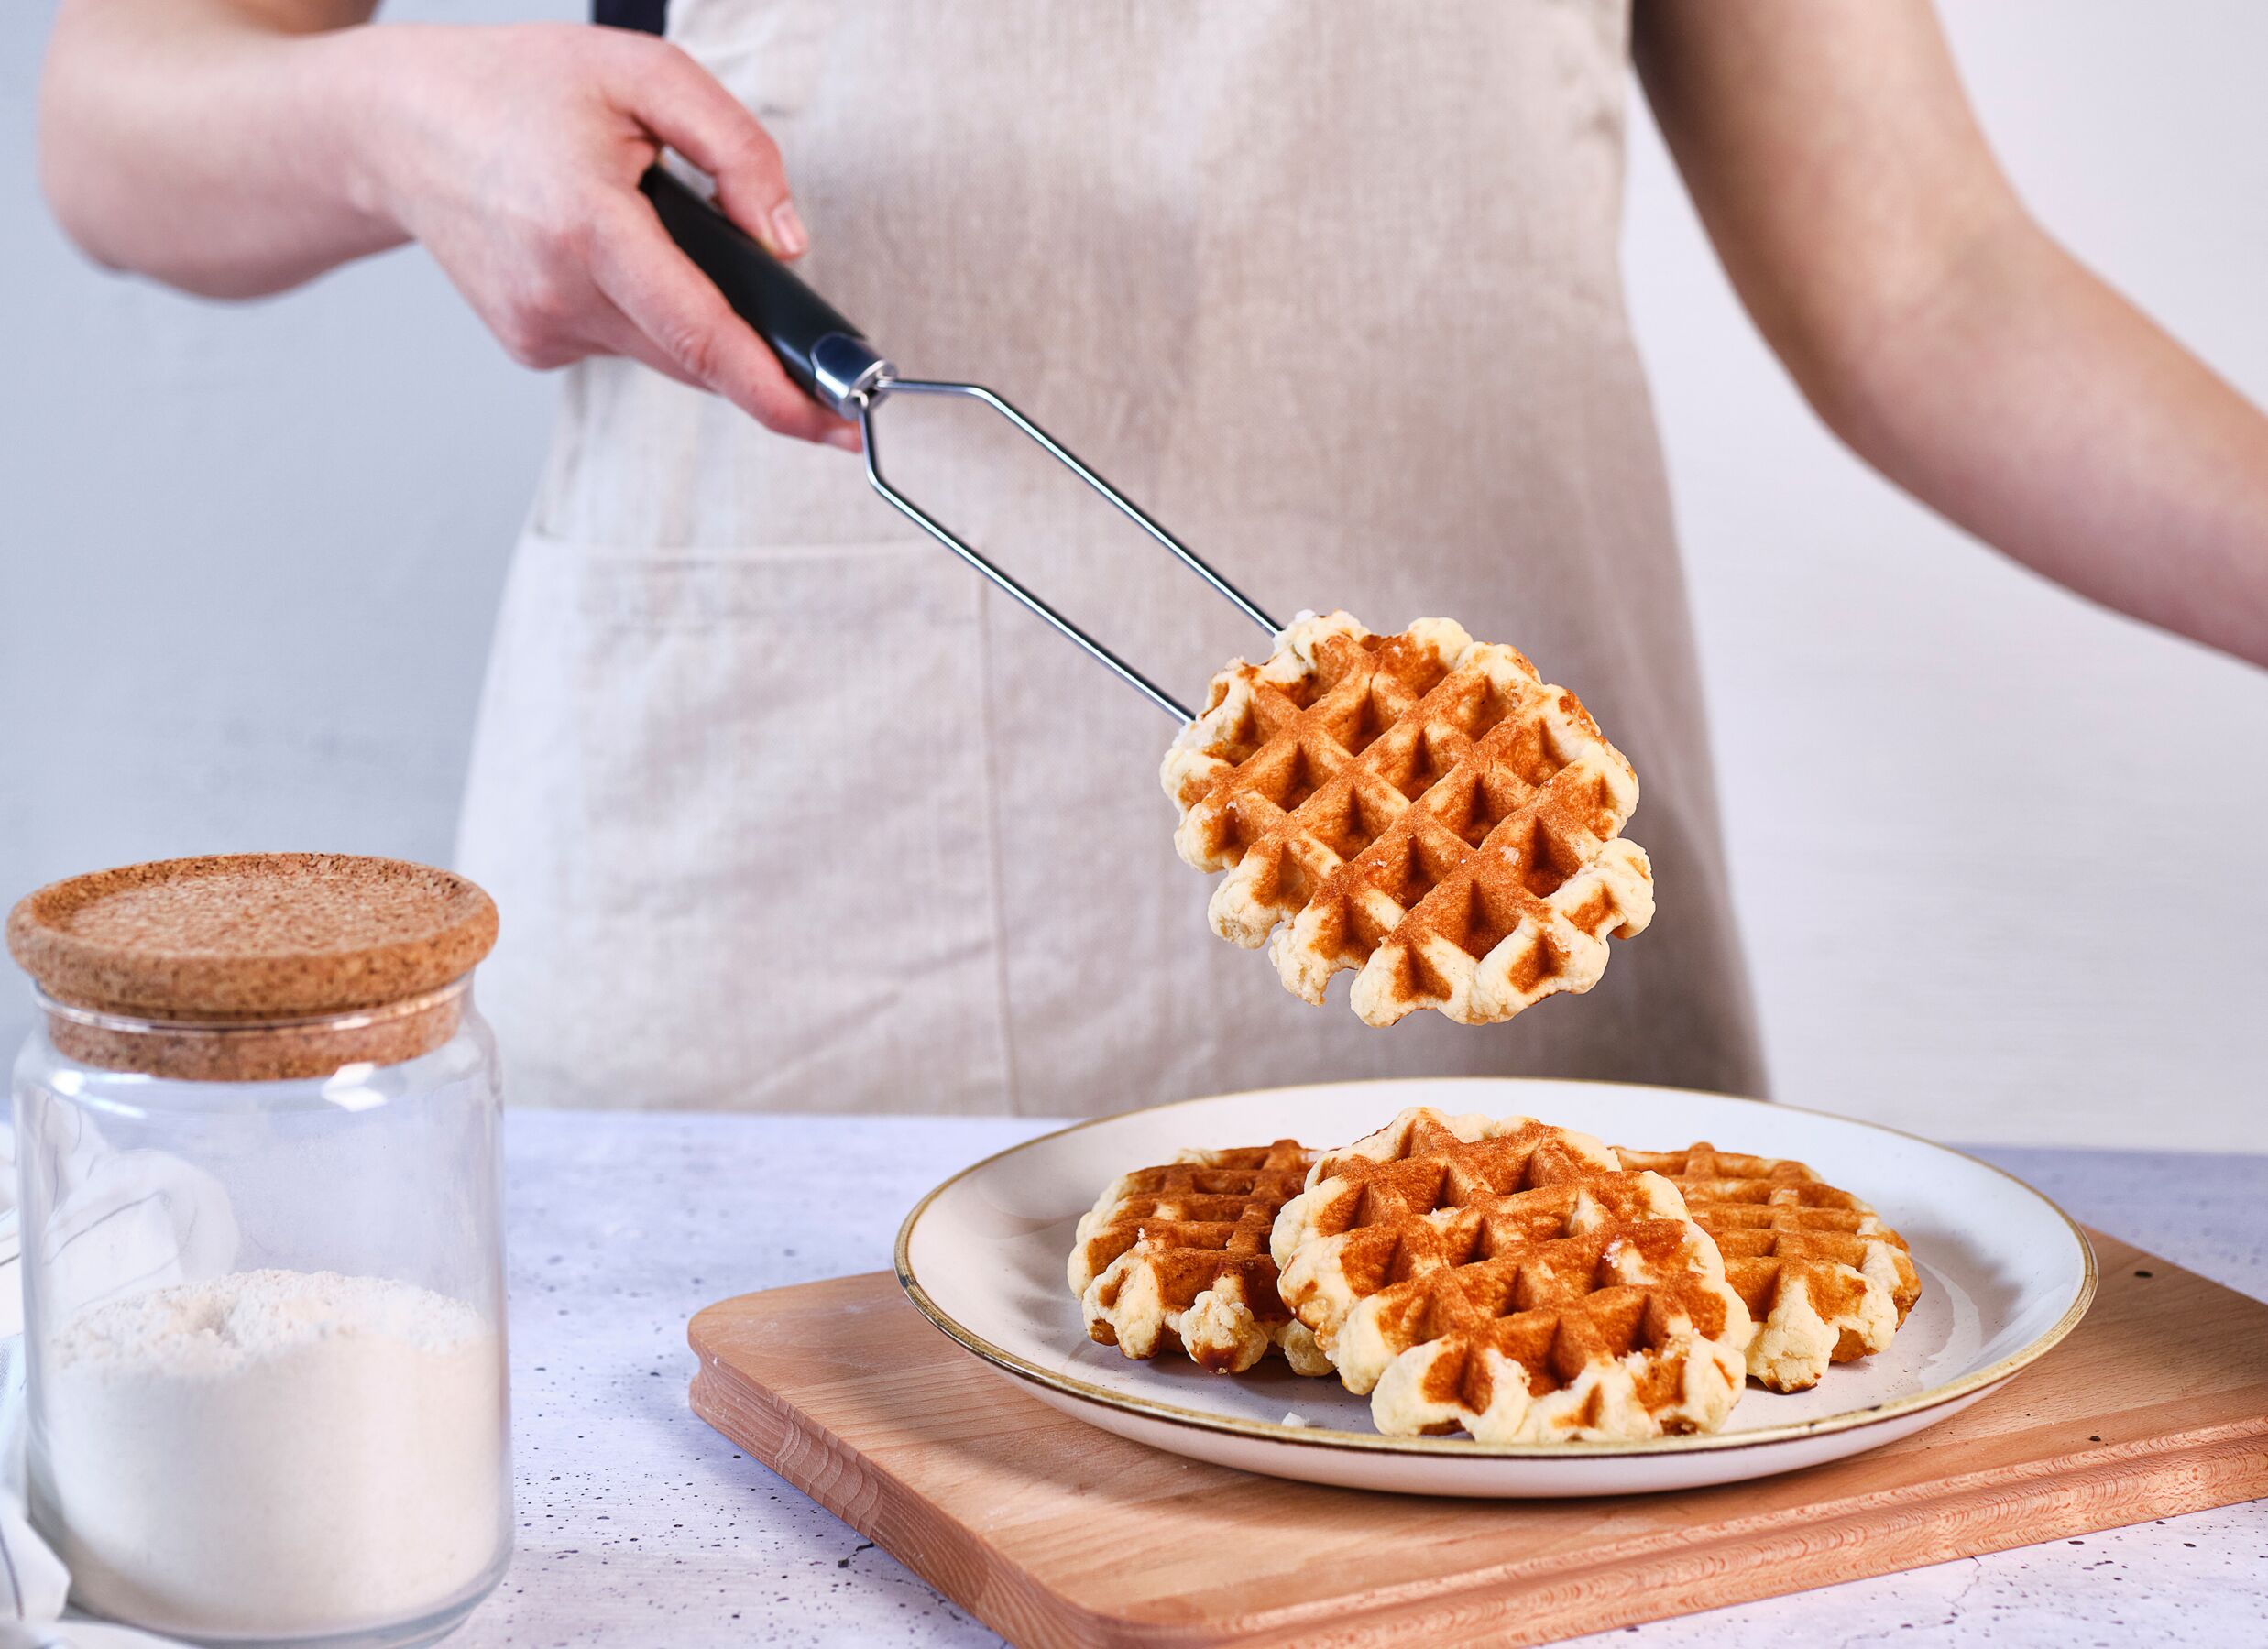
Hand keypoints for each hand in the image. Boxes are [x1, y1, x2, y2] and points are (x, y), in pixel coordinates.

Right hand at [355, 23, 851, 447]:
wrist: (397, 127)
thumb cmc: (519, 88)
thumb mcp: (642, 73)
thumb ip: (734, 148)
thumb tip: (785, 241)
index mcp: (586, 223)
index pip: (699, 331)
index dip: (773, 388)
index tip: (835, 425)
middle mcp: (558, 291)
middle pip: (696, 354)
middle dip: (763, 365)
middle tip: (825, 377)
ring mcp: (539, 328)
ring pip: (664, 353)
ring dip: (694, 321)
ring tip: (663, 240)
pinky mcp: (531, 345)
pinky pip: (624, 343)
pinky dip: (643, 311)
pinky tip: (607, 254)